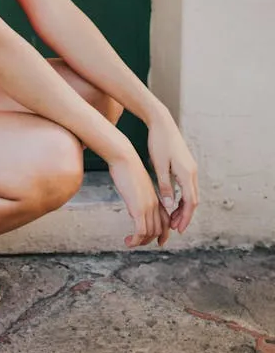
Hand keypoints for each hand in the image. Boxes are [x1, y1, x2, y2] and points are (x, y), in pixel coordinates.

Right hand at [109, 153, 170, 247]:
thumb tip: (134, 198)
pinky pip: (141, 232)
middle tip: (137, 243)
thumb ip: (139, 193)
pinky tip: (128, 241)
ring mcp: (148, 207)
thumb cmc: (127, 167)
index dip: (163, 233)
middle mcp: (155, 204)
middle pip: (159, 229)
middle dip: (150, 240)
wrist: (124, 158)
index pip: (165, 220)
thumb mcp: (136, 183)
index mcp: (155, 197)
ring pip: (150, 233)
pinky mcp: (139, 209)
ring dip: (141, 242)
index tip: (159, 241)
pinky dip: (136, 240)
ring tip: (130, 242)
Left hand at [147, 116, 198, 233]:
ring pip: (191, 193)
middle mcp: (192, 171)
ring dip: (184, 207)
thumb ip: (165, 186)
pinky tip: (173, 201)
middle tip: (174, 228)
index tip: (177, 229)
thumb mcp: (159, 165)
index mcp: (186, 173)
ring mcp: (190, 167)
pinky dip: (183, 197)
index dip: (185, 218)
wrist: (162, 122)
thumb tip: (170, 205)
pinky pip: (188, 186)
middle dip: (185, 215)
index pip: (190, 202)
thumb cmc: (158, 142)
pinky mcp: (186, 164)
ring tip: (172, 218)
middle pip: (193, 200)